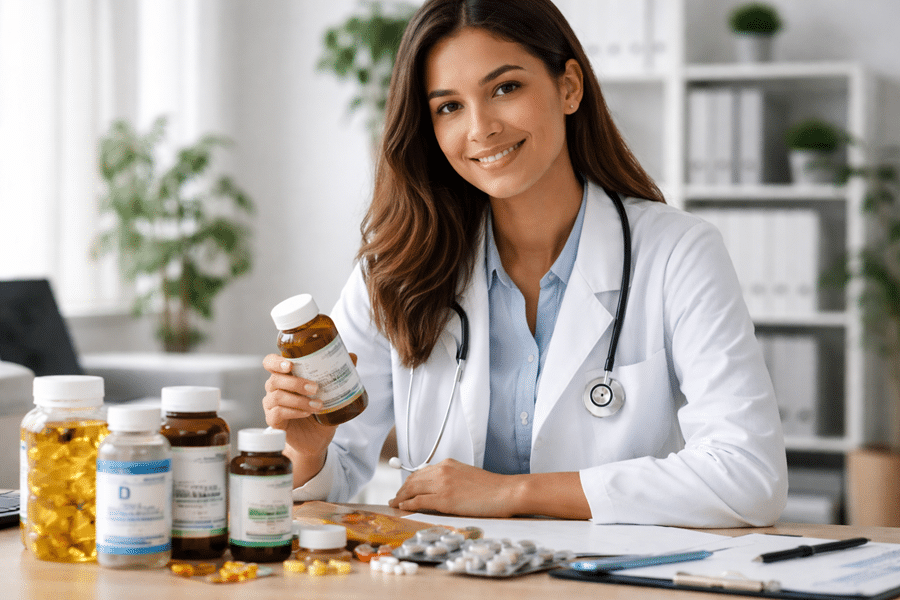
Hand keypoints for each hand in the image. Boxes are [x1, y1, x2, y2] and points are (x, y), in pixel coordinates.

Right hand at [261, 353, 350, 482]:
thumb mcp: (332, 393)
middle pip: (275, 379)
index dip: (276, 362)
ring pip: (277, 396)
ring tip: (318, 405)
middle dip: (296, 382)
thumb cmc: (319, 412)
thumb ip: (338, 374)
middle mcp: (275, 388)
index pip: (271, 363)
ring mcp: (271, 405)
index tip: (290, 365)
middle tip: (315, 388)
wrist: (316, 439)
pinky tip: (307, 413)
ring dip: (299, 400)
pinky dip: (294, 412)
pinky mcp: (273, 421)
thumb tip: (352, 356)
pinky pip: (277, 413)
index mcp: (286, 376)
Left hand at [388, 459, 520, 516]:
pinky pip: (419, 501)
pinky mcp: (444, 499)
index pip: (421, 472)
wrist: (505, 491)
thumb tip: (439, 488)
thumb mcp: (467, 475)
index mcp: (448, 464)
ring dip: (401, 497)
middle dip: (402, 490)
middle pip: (413, 480)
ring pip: (412, 489)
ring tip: (395, 504)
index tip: (405, 489)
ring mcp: (442, 485)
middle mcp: (442, 471)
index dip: (410, 482)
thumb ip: (451, 478)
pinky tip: (403, 507)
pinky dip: (408, 504)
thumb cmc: (491, 487)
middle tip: (396, 498)